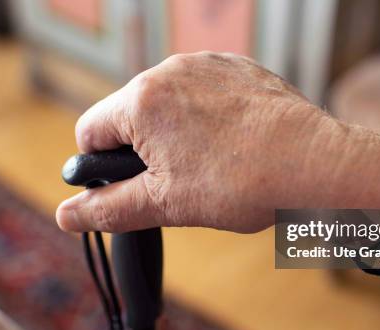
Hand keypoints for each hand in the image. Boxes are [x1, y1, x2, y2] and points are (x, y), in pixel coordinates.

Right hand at [56, 52, 379, 233]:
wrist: (313, 161)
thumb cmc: (241, 183)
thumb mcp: (166, 204)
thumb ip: (108, 207)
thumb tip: (66, 214)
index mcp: (141, 101)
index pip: (90, 131)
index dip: (100, 164)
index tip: (128, 184)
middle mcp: (168, 71)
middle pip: (129, 114)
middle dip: (142, 149)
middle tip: (177, 179)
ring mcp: (205, 64)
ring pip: (167, 103)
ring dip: (175, 131)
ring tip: (210, 162)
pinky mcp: (235, 67)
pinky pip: (202, 91)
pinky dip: (206, 115)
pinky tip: (231, 140)